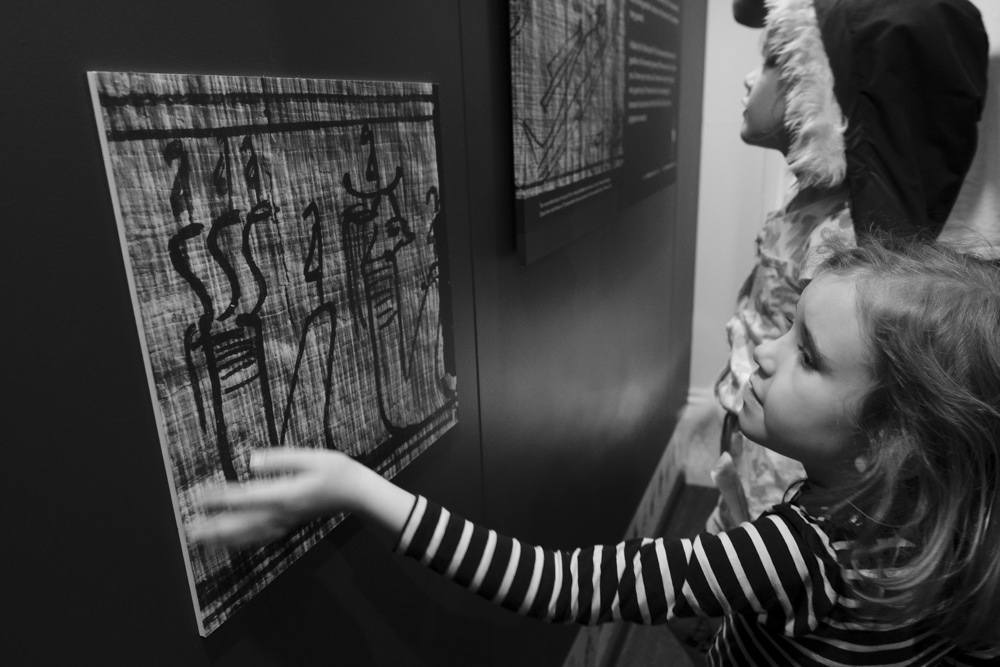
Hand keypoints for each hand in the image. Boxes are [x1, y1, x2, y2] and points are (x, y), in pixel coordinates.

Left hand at [189, 448, 354, 547]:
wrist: (357, 494)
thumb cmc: (337, 472)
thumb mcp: (311, 457)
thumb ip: (280, 459)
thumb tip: (251, 462)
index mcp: (283, 495)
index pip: (242, 499)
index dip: (217, 498)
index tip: (196, 498)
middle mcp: (280, 514)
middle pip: (238, 524)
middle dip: (211, 526)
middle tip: (187, 529)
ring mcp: (284, 523)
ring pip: (246, 535)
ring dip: (221, 539)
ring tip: (199, 540)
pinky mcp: (287, 526)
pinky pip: (259, 538)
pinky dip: (240, 542)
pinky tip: (230, 544)